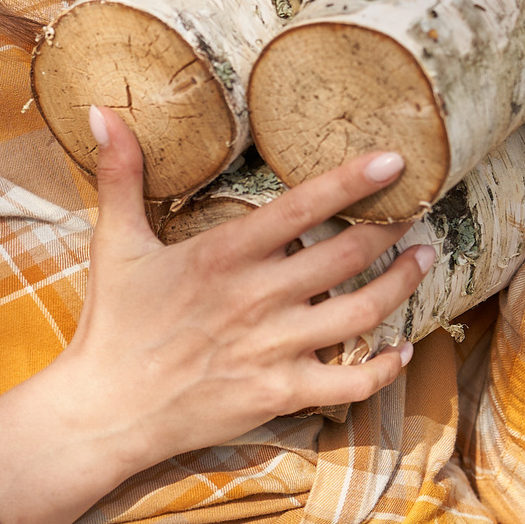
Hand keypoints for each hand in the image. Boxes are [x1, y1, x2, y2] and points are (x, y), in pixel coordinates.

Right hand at [0, 108, 431, 523]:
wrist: (107, 410)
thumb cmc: (112, 324)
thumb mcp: (114, 243)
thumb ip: (120, 175)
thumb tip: (100, 113)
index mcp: (225, 254)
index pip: (303, 206)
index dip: (353, 180)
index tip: (394, 159)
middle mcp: (259, 296)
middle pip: (348, 254)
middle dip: (391, 228)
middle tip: (417, 209)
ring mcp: (275, 347)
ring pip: (362, 312)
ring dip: (401, 284)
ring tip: (423, 259)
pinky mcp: (280, 392)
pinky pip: (351, 382)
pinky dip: (384, 367)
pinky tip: (402, 349)